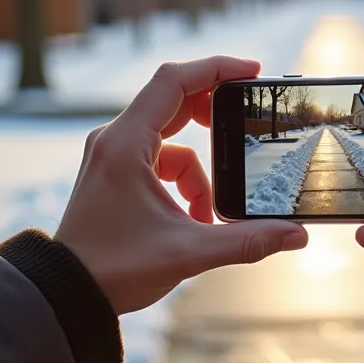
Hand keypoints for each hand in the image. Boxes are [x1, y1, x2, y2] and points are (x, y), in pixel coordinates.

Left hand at [56, 56, 308, 313]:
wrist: (67, 294)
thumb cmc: (113, 270)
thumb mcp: (188, 253)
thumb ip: (246, 241)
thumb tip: (296, 235)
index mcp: (126, 144)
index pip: (174, 80)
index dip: (216, 68)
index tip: (252, 72)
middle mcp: (114, 140)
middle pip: (174, 102)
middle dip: (214, 120)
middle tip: (245, 133)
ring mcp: (112, 156)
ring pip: (172, 142)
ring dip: (199, 174)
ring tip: (206, 217)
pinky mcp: (114, 174)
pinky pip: (160, 162)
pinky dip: (182, 185)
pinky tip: (190, 219)